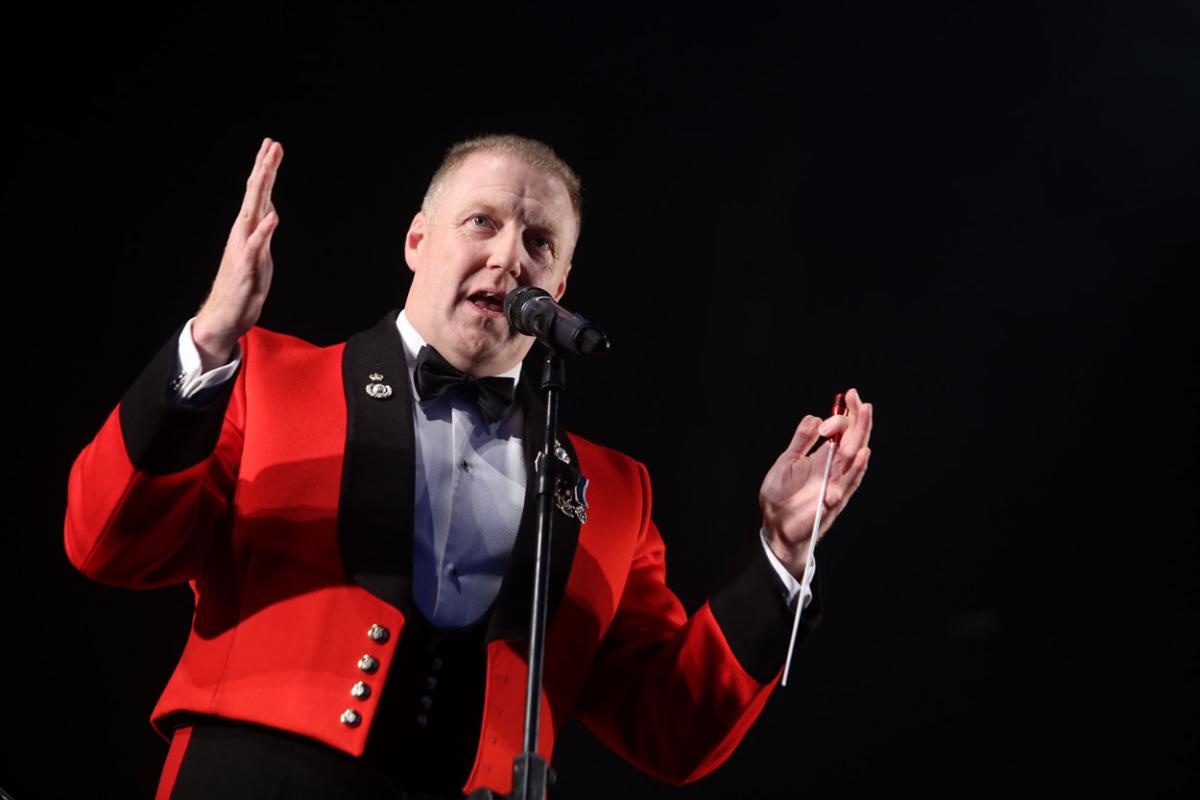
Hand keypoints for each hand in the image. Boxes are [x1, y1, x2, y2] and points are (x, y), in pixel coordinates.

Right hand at [193, 137, 283, 369]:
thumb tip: (270, 211)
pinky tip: (273, 216)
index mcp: (249, 229)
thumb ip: (263, 231)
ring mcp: (243, 248)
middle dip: (264, 169)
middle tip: (272, 144)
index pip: (259, 193)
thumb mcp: (260, 253)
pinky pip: (256, 246)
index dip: (266, 169)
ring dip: (261, 189)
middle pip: (255, 195)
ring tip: (268, 167)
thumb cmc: (243, 285)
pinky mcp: (246, 267)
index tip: (273, 146)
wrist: (226, 315)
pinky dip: (264, 231)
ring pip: (253, 213)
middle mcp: (243, 233)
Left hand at [759, 388, 872, 576]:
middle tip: (861, 399)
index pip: (844, 432)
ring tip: (867, 415)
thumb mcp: (787, 461)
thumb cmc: (782, 498)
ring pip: (854, 458)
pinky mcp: (831, 501)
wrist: (775, 527)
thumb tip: (814, 418)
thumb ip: (801, 441)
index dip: (847, 414)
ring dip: (861, 436)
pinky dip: (855, 469)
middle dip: (859, 419)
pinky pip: (847, 484)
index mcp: (824, 458)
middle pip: (853, 440)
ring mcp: (835, 484)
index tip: (847, 396)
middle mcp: (834, 470)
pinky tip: (861, 453)